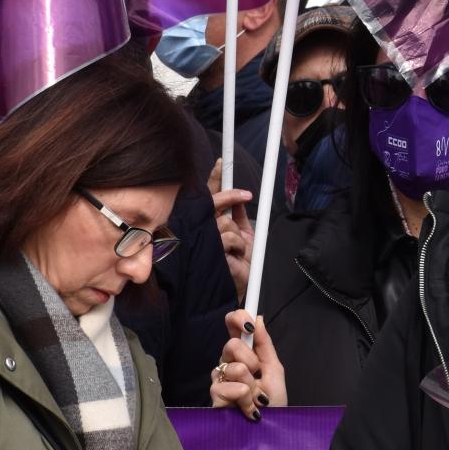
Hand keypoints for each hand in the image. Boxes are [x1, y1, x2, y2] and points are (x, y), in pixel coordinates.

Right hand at [207, 159, 253, 298]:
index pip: (209, 197)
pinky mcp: (206, 251)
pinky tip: (235, 258)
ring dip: (238, 237)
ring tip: (238, 251)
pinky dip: (238, 246)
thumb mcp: (245, 236)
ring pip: (224, 222)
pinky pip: (228, 237)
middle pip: (212, 202)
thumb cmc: (239, 265)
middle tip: (246, 195)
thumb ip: (240, 217)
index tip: (222, 162)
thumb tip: (241, 199)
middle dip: (231, 195)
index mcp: (210, 224)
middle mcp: (202, 229)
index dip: (215, 179)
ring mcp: (202, 240)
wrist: (239, 288)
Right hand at [210, 311, 285, 415]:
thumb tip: (257, 317)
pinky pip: (230, 388)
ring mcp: (220, 380)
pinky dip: (246, 399)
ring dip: (252, 386)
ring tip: (256, 398)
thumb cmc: (274, 401)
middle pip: (231, 345)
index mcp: (244, 354)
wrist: (272, 427)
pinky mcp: (215, 398)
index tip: (246, 321)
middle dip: (251, 361)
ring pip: (233, 368)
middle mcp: (228, 364)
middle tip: (258, 376)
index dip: (236, 319)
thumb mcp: (274, 369)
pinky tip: (249, 409)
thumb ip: (264, 344)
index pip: (232, 329)